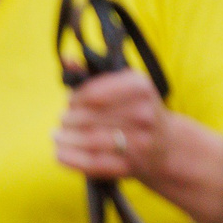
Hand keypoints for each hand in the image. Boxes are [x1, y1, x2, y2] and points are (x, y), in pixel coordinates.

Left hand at [54, 70, 171, 182]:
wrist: (165, 145)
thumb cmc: (135, 110)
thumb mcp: (123, 86)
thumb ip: (93, 74)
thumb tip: (66, 59)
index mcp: (140, 86)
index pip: (94, 93)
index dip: (75, 100)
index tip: (70, 103)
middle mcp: (143, 112)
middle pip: (89, 118)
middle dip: (68, 120)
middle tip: (61, 121)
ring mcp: (139, 140)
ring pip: (89, 140)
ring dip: (65, 139)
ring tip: (57, 136)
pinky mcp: (130, 164)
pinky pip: (93, 162)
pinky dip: (71, 159)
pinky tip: (59, 153)